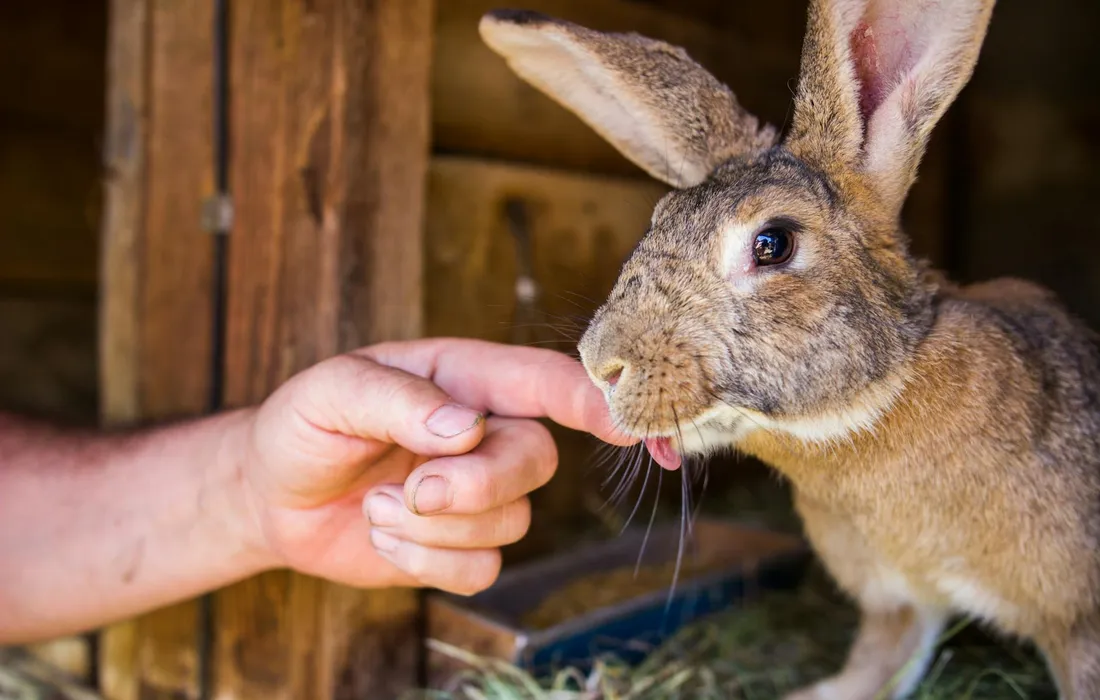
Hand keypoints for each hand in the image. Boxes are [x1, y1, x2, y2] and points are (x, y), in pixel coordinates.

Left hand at [238, 338, 631, 594]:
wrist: (272, 495)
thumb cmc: (303, 426)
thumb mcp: (331, 392)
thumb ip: (396, 399)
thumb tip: (466, 429)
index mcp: (462, 379)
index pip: (544, 381)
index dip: (594, 399)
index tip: (628, 423)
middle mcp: (484, 433)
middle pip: (536, 461)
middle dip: (477, 485)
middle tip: (414, 489)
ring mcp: (477, 493)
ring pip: (510, 522)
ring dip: (431, 527)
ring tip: (377, 504)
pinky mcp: (460, 547)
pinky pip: (482, 569)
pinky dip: (426, 563)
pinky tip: (385, 535)